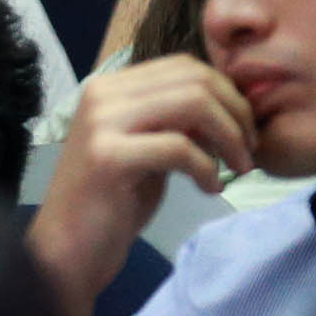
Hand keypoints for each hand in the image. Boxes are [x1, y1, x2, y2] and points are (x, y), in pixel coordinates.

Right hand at [26, 56, 252, 315]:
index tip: (243, 130)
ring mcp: (101, 124)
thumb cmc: (110, 202)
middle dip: (237, 114)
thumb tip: (231, 103)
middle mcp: (101, 95)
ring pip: (193, 104)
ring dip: (230, 137)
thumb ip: (176, 120)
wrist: (67, 250)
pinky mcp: (108, 158)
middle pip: (195, 80)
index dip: (227, 93)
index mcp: (109, 87)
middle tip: (248, 151)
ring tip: (238, 168)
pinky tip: (210, 189)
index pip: (184, 65)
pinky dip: (208, 168)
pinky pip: (180, 147)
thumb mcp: (148, 148)